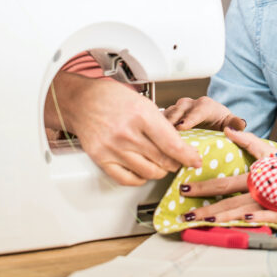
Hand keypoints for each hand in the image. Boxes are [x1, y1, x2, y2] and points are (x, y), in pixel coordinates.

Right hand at [46, 72, 201, 186]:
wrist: (80, 100)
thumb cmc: (110, 97)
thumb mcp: (141, 101)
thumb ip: (159, 123)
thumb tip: (178, 142)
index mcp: (140, 114)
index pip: (172, 144)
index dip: (188, 155)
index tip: (195, 160)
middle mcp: (127, 133)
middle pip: (162, 160)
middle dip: (176, 162)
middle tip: (179, 160)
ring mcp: (113, 148)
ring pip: (148, 172)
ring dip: (160, 171)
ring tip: (162, 164)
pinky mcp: (101, 159)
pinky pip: (128, 179)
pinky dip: (140, 178)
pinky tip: (144, 171)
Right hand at [162, 96, 245, 131]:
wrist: (210, 119)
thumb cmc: (219, 120)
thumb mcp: (229, 121)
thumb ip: (235, 123)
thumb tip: (240, 124)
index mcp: (204, 105)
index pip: (197, 110)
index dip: (189, 118)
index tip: (182, 126)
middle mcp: (188, 105)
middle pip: (178, 111)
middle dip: (171, 122)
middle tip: (166, 135)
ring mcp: (176, 110)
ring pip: (166, 115)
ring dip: (161, 127)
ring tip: (156, 139)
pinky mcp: (166, 116)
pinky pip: (158, 121)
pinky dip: (155, 129)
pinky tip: (152, 139)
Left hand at [179, 127, 276, 227]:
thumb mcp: (272, 155)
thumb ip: (250, 143)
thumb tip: (230, 130)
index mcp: (256, 176)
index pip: (224, 181)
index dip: (203, 184)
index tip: (183, 187)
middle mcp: (261, 188)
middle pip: (228, 196)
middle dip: (205, 203)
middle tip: (185, 210)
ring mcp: (273, 202)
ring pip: (244, 208)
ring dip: (223, 214)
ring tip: (204, 219)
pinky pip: (270, 216)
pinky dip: (257, 216)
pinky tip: (244, 219)